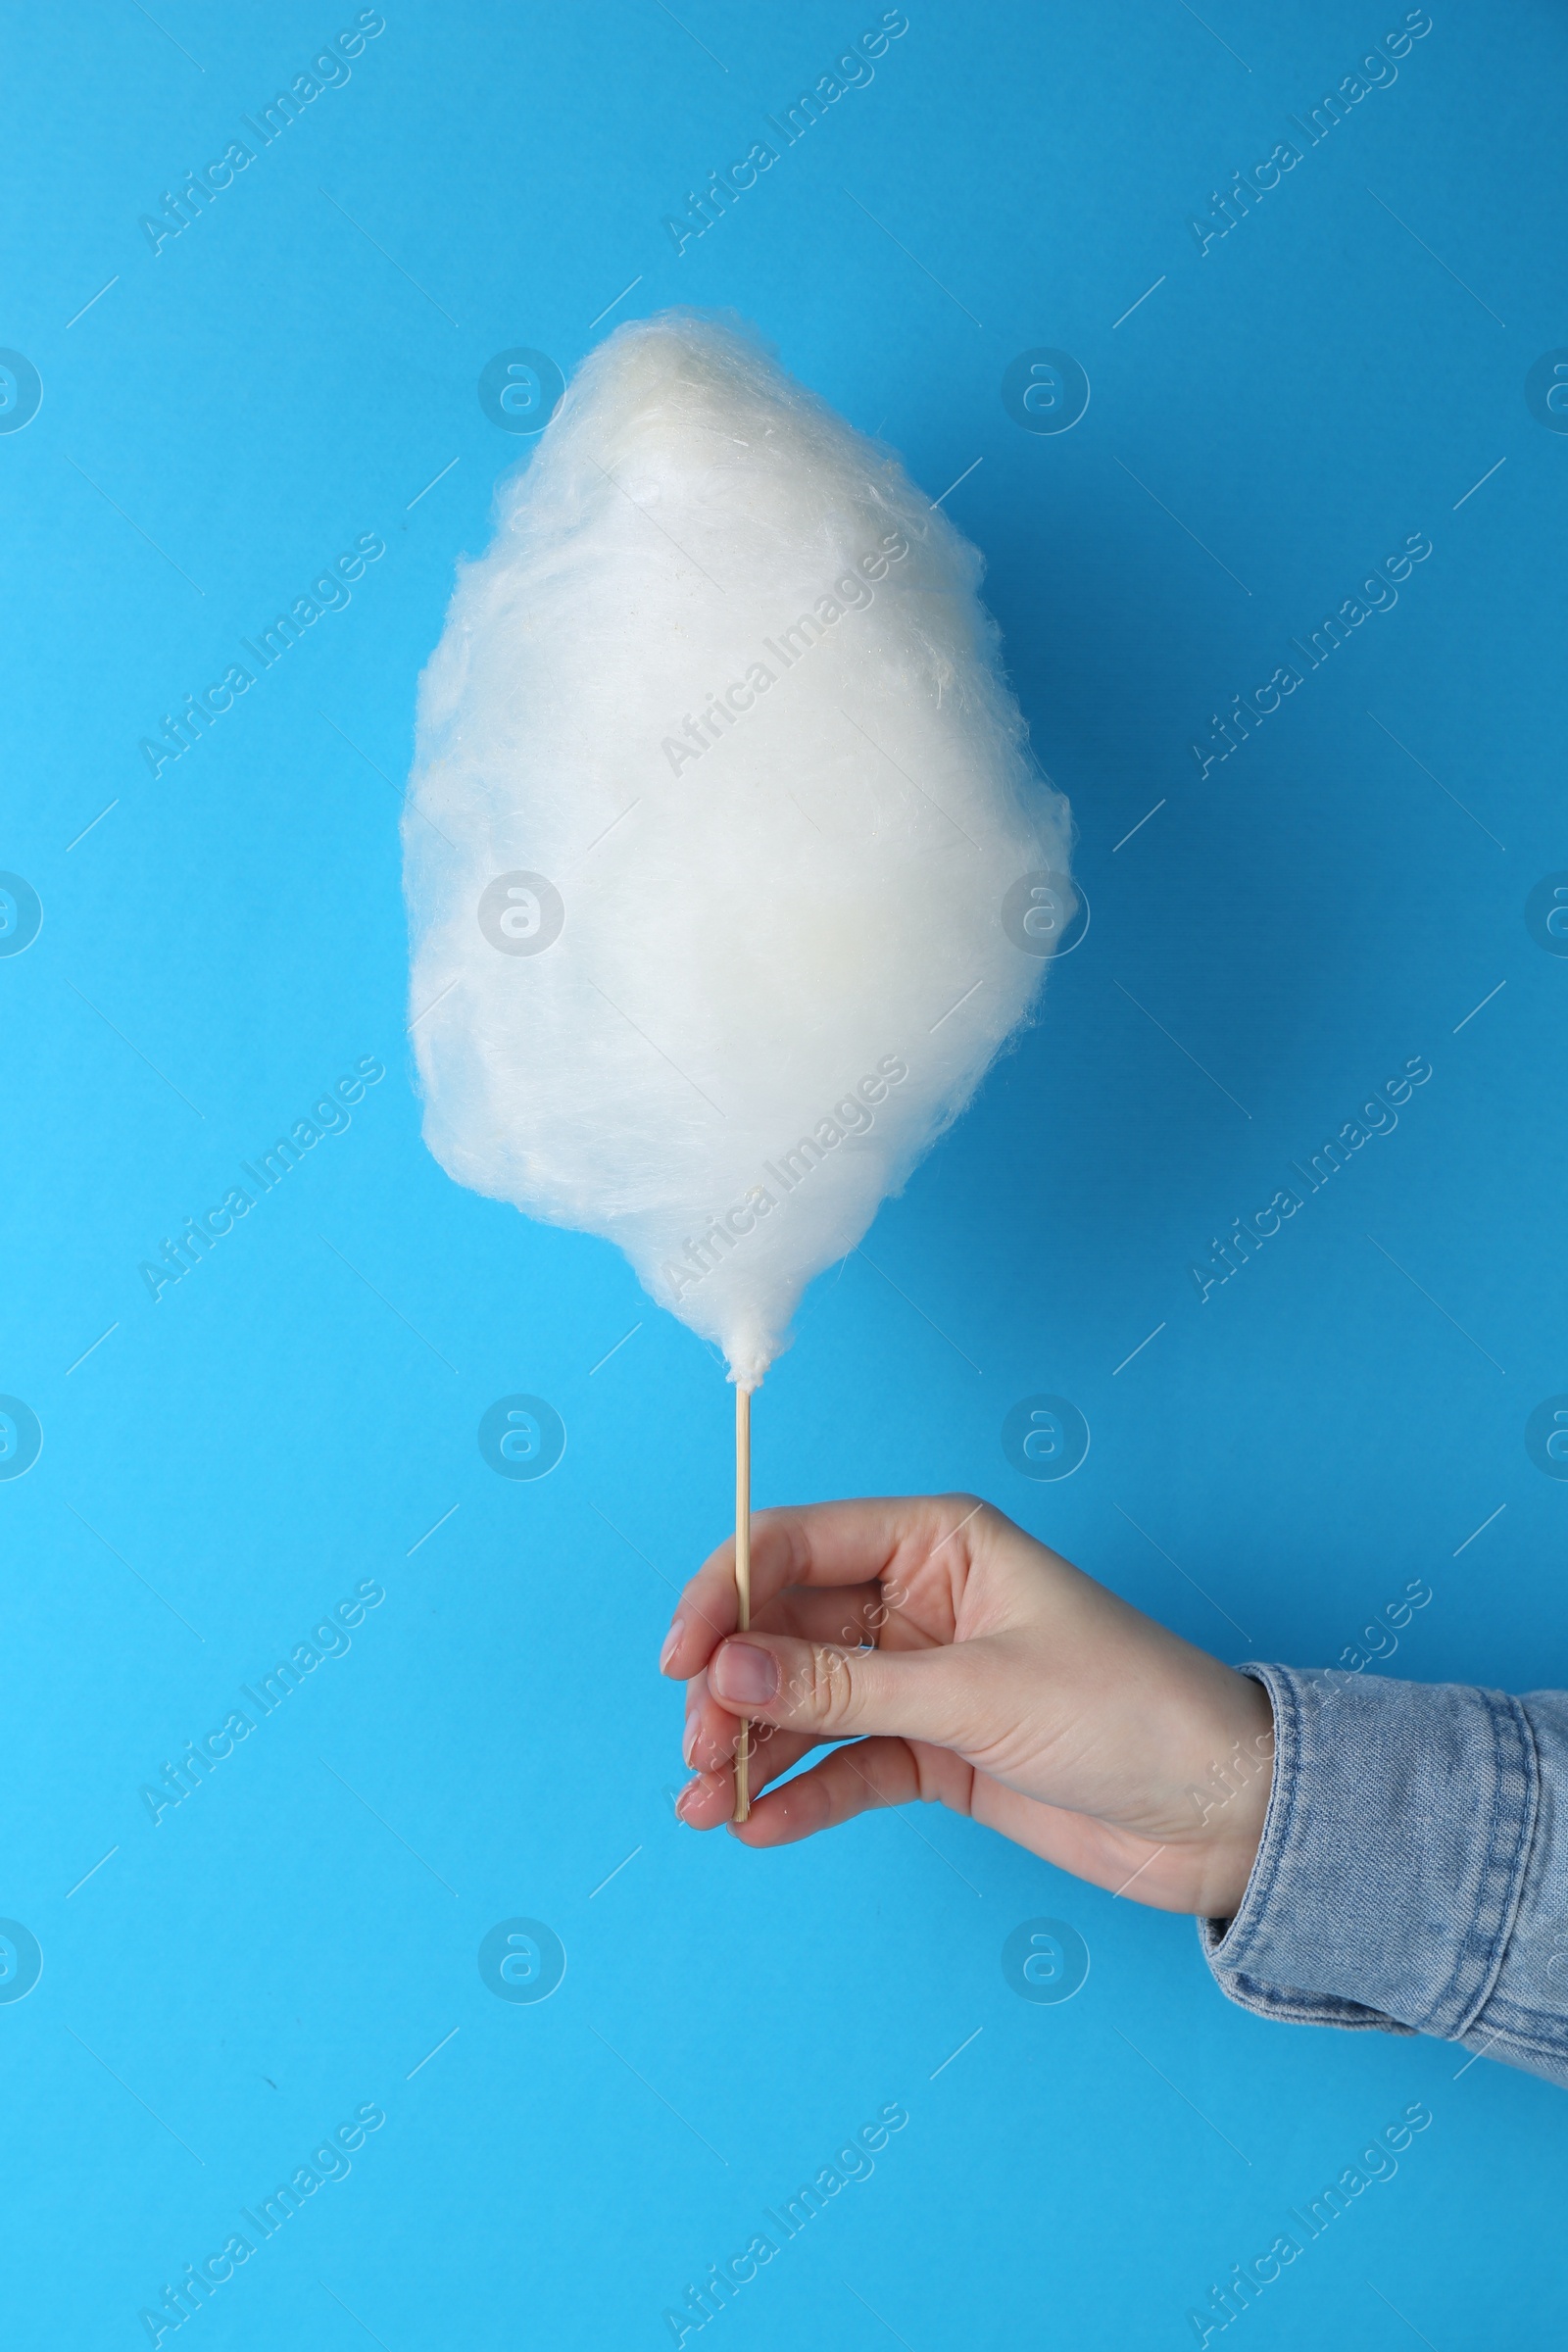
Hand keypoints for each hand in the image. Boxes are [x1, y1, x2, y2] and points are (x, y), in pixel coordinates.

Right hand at [660, 1495, 1273, 1917]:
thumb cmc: (1131, 1713)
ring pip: (804, 1701)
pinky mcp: (934, 1750)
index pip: (795, 1543)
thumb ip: (844, 1687)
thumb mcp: (978, 1695)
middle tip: (699, 1752)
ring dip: (750, 1748)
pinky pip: (844, 1764)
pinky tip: (757, 1826)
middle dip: (731, 1687)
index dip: (724, 1594)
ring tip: (707, 1803)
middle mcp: (918, 1598)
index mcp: (937, 1540)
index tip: (680, 1662)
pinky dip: (799, 1793)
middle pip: (784, 1627)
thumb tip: (725, 1674)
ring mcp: (922, 1677)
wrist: (1226, 1815)